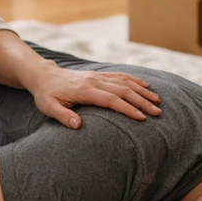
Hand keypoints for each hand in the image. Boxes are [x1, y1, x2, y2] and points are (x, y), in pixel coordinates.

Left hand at [27, 62, 160, 125]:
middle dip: (141, 101)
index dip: (127, 108)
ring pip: (125, 82)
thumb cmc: (46, 94)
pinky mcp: (99, 74)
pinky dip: (135, 80)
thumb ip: (63, 116)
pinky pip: (120, 76)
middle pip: (123, 90)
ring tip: (157, 101)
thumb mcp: (48, 107)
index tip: (141, 118)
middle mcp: (94, 81)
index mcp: (84, 90)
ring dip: (142, 91)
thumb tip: (78, 125)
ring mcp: (98, 76)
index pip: (111, 99)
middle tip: (157, 113)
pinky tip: (146, 87)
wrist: (44, 75)